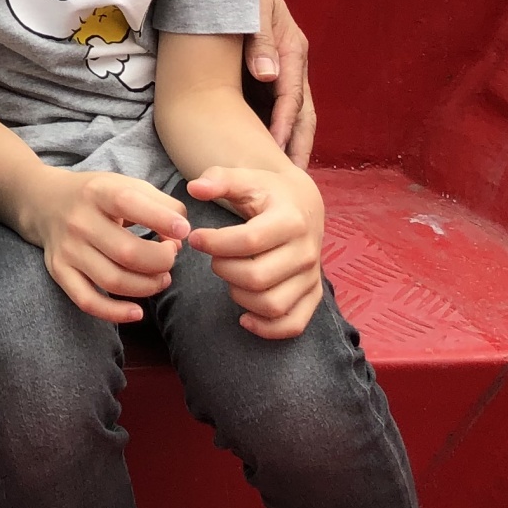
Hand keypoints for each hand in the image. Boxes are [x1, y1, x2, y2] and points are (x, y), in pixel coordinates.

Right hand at [25, 167, 190, 325]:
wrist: (44, 201)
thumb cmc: (98, 196)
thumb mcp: (126, 185)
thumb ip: (161, 206)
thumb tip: (179, 239)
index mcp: (98, 192)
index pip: (128, 203)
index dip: (161, 219)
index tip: (183, 230)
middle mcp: (79, 221)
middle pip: (127, 252)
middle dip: (160, 261)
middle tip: (170, 258)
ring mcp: (68, 249)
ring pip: (113, 281)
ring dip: (147, 286)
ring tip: (162, 279)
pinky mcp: (59, 271)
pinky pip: (87, 301)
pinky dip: (115, 313)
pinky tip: (137, 312)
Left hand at [186, 162, 324, 338]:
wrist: (305, 204)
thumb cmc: (269, 192)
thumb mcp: (246, 178)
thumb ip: (219, 179)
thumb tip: (194, 189)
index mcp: (291, 220)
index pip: (250, 241)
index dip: (216, 243)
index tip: (195, 238)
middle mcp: (306, 251)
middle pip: (257, 277)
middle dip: (224, 270)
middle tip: (213, 258)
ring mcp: (312, 276)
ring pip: (273, 305)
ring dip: (240, 296)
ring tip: (229, 276)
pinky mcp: (313, 294)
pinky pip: (293, 324)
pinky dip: (267, 329)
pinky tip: (244, 317)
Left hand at [250, 0, 315, 166]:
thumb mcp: (252, 5)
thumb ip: (259, 38)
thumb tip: (268, 75)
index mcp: (292, 47)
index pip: (292, 95)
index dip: (284, 124)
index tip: (276, 151)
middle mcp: (292, 62)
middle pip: (302, 112)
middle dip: (298, 146)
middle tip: (293, 181)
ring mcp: (282, 69)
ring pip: (293, 114)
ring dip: (290, 143)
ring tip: (284, 177)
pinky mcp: (268, 74)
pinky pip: (274, 107)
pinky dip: (274, 130)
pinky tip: (265, 153)